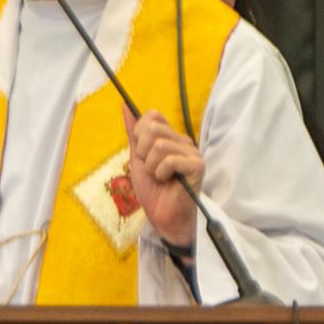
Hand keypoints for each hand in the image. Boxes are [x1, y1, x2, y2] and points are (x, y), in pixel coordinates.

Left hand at [123, 104, 201, 247]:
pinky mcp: (197, 166)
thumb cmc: (153, 190)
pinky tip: (168, 181)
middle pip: (153, 128)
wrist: (162, 216)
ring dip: (152, 166)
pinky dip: (162, 173)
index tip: (142, 155)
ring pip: (160, 145)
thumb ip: (133, 132)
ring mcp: (192, 152)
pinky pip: (170, 159)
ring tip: (159, 177)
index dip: (140, 134)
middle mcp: (183, 141)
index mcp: (170, 137)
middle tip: (151, 169)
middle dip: (143, 152)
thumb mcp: (137, 158)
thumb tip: (125, 106)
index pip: (152, 116)